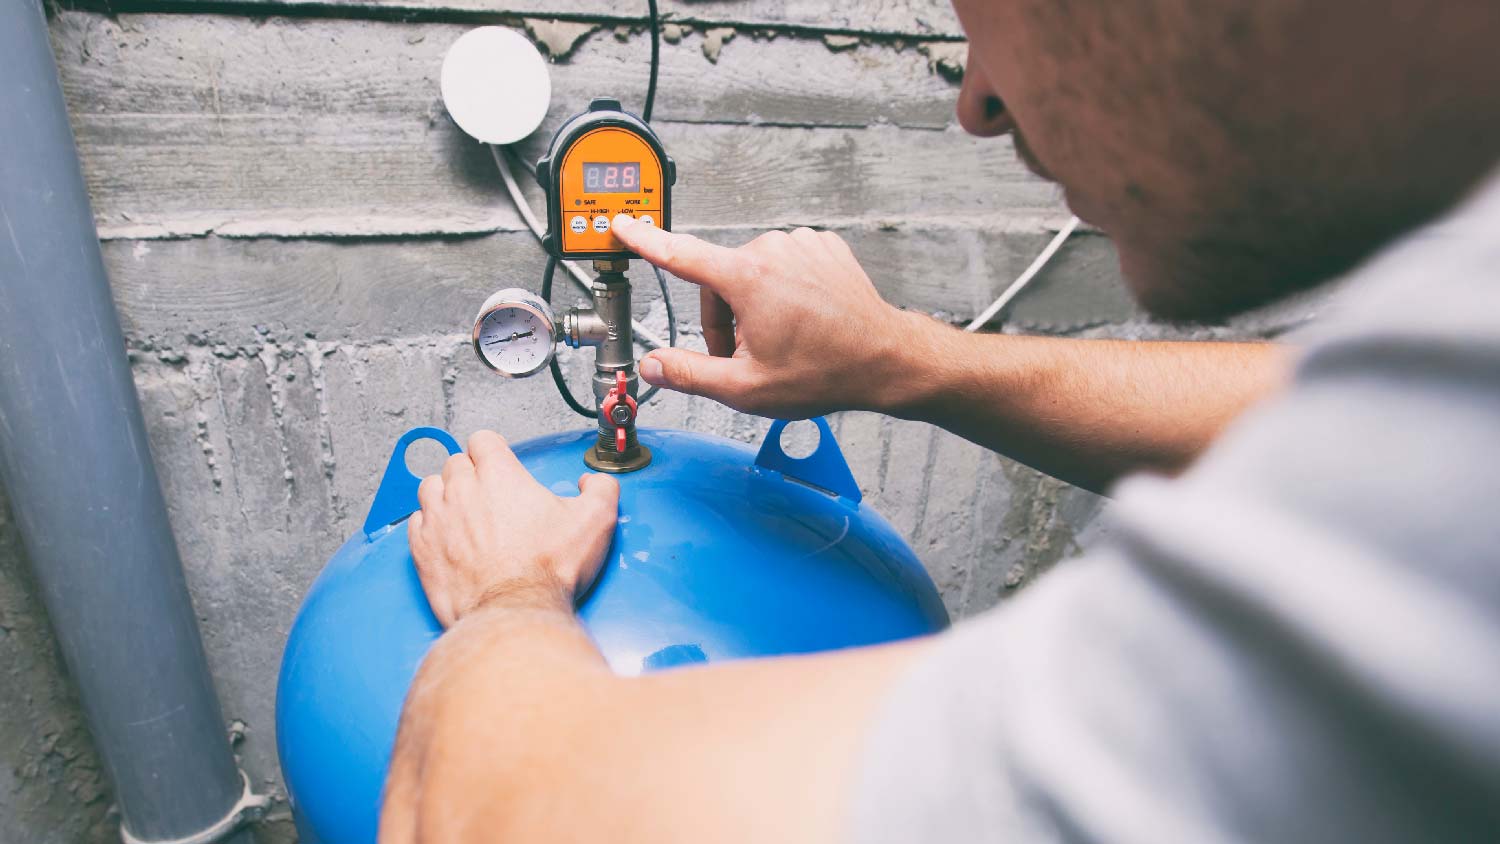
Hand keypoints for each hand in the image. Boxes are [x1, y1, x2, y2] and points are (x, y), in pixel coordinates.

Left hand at [408, 431, 619, 626]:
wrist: (514, 612)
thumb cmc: (548, 570)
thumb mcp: (596, 520)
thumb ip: (600, 489)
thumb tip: (592, 483)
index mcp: (499, 475)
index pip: (483, 440)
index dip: (494, 450)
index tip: (501, 464)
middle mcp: (462, 490)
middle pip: (456, 462)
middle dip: (471, 473)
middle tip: (489, 494)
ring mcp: (437, 519)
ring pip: (430, 487)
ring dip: (445, 494)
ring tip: (464, 511)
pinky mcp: (422, 549)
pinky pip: (416, 522)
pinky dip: (430, 525)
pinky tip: (447, 536)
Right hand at [612, 214, 929, 417]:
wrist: (885, 359)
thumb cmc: (826, 372)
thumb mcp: (746, 388)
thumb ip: (690, 374)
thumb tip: (654, 365)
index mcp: (747, 278)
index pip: (679, 253)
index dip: (645, 239)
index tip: (622, 224)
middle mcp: (772, 250)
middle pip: (719, 280)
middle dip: (724, 318)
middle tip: (747, 356)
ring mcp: (800, 244)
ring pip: (751, 273)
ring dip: (753, 305)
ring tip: (781, 340)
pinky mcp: (822, 245)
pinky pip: (783, 265)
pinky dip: (783, 291)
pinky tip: (801, 320)